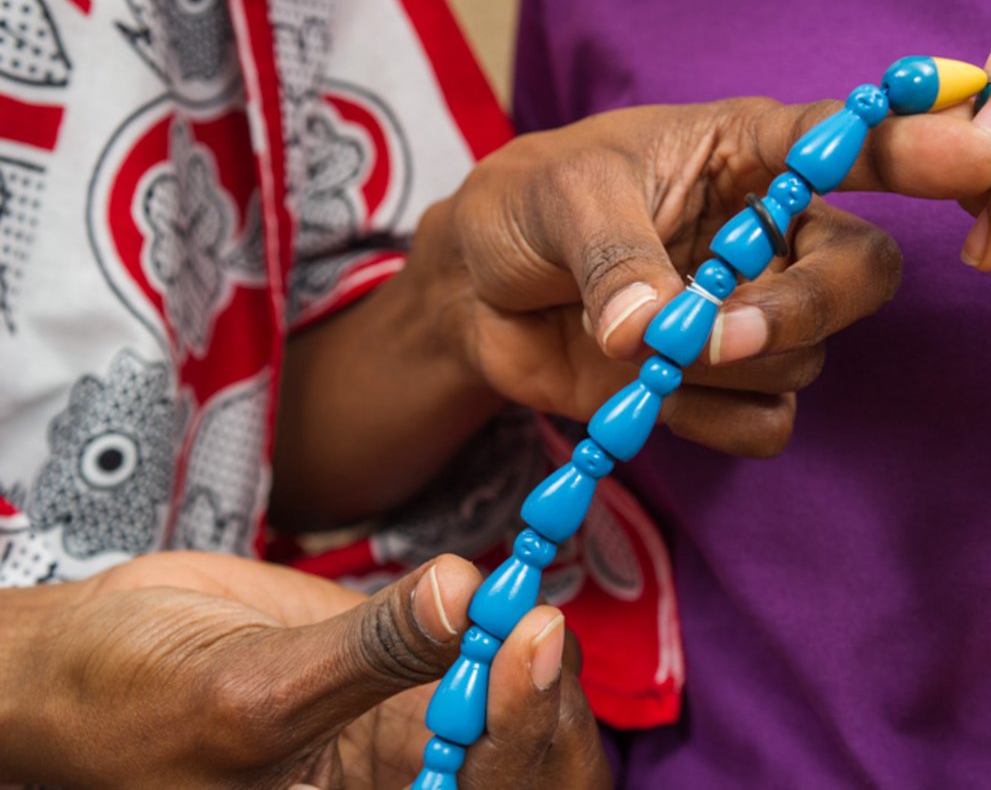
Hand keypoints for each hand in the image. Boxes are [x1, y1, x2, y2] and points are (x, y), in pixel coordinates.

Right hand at [0, 552, 606, 789]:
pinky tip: (512, 579)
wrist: (90, 660)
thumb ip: (366, 651)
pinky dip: (508, 621)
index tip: (530, 639)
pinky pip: (484, 653)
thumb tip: (470, 595)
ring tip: (523, 592)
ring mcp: (411, 731)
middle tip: (535, 616)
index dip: (519, 734)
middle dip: (544, 702)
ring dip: (535, 659)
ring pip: (517, 711)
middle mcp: (403, 788)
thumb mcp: (243, 692)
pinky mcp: (409, 669)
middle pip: (524, 768)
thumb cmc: (131, 706)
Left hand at [406, 98, 990, 455]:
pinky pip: (768, 422)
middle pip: (862, 273)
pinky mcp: (729, 386)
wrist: (478, 298)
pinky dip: (711, 421)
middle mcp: (770, 234)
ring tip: (641, 345)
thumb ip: (616, 258)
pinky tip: (649, 394)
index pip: (844, 143)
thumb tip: (656, 335)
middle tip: (719, 329)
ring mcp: (754, 314)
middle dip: (804, 309)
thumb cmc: (525, 213)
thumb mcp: (560, 204)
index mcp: (744, 154)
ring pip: (806, 358)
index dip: (913, 148)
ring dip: (723, 366)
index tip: (973, 154)